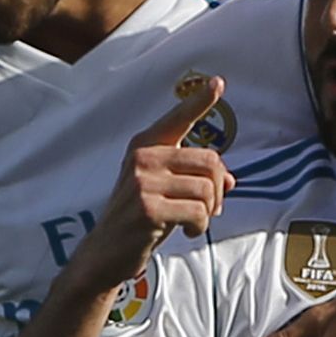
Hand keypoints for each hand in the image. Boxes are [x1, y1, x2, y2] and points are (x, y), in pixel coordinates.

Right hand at [67, 77, 234, 293]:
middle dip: (218, 189)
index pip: (178, 118)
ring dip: (209, 211)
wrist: (105, 253)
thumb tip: (230, 181)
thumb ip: (192, 178)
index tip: (217, 83)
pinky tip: (187, 231)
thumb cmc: (138, 220)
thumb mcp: (163, 190)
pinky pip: (198, 212)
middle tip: (210, 208)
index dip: (199, 101)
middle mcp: (143, 157)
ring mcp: (143, 181)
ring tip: (194, 221)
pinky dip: (199, 225)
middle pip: (209, 162)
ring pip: (206, 188)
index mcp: (145, 146)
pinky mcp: (148, 207)